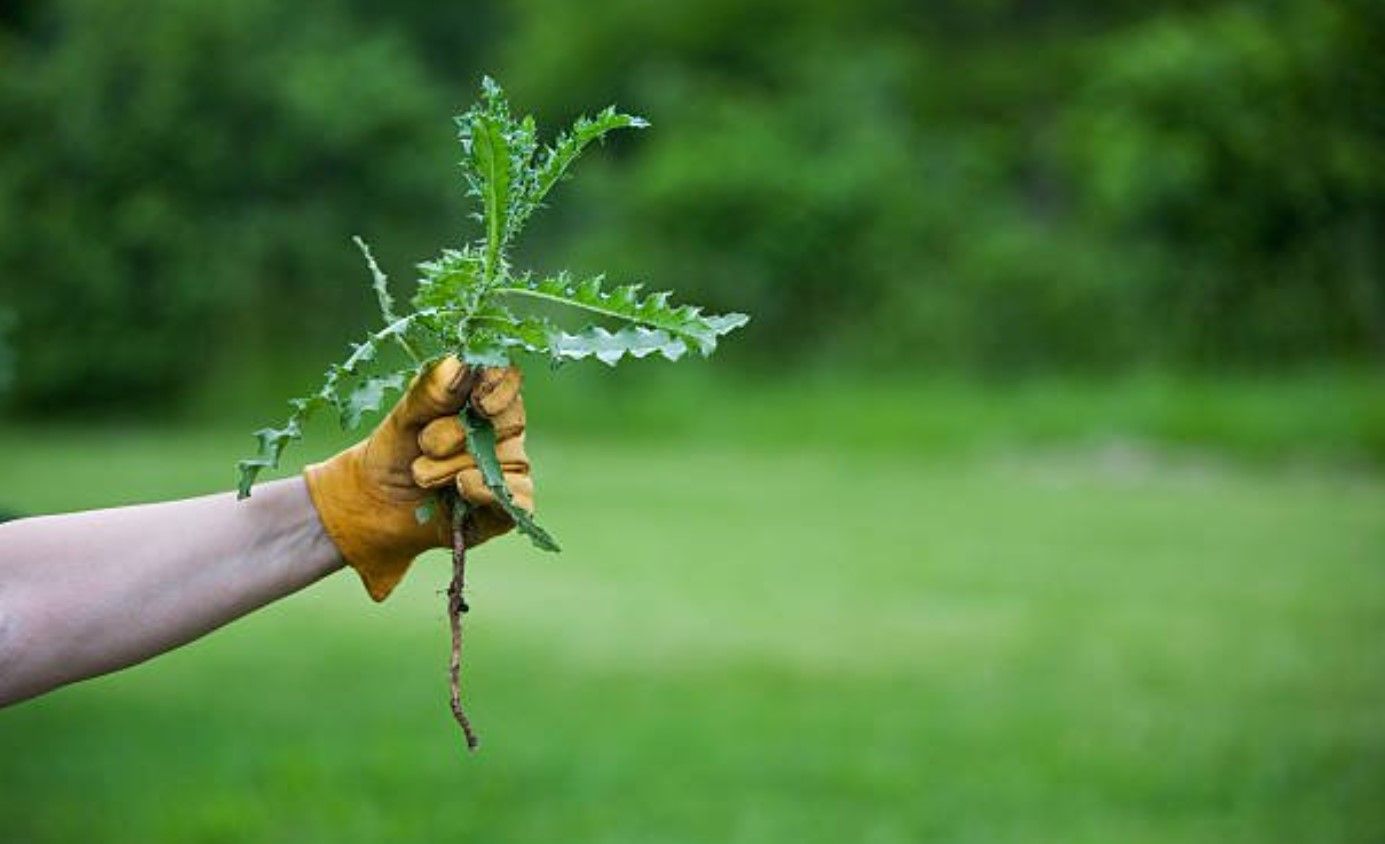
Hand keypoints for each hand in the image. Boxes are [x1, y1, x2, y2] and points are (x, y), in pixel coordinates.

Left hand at [304, 358, 532, 600]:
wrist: (376, 505)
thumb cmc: (393, 451)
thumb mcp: (403, 417)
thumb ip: (431, 391)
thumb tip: (461, 365)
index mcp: (482, 395)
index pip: (509, 379)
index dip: (500, 388)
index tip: (477, 403)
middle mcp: (503, 430)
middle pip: (506, 421)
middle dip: (457, 434)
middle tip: (423, 445)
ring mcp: (509, 468)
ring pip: (505, 461)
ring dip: (454, 468)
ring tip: (421, 476)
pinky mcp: (508, 506)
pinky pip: (518, 498)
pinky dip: (487, 492)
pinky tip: (461, 488)